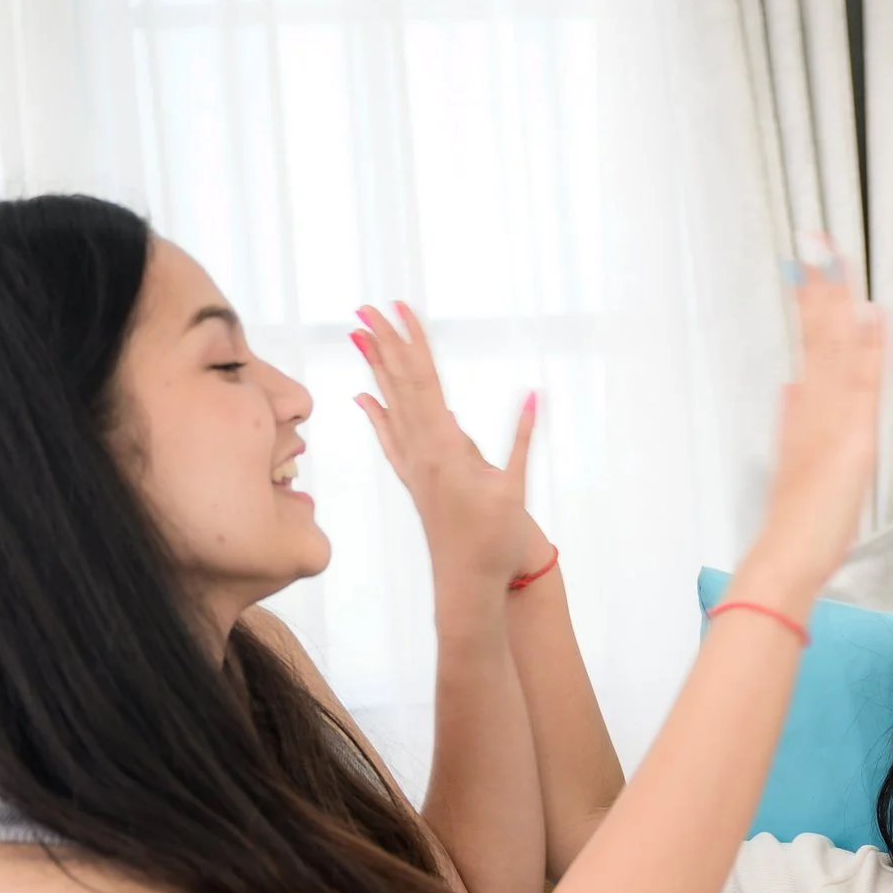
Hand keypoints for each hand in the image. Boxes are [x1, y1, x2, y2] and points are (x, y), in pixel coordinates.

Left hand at [352, 302, 547, 596]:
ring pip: (390, 406)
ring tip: (358, 337)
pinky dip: (377, 415)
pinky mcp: (416, 481)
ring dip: (376, 370)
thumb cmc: (497, 543)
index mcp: (446, 449)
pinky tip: (364, 397)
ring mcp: (415, 467)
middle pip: (400, 386)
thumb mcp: (515, 489)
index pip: (425, 382)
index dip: (413, 343)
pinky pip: (390, 439)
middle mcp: (422, 452)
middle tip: (365, 307)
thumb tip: (534, 396)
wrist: (469, 586)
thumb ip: (520, 440)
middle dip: (385, 344)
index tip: (399, 309)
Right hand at [734, 244, 886, 602]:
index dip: (811, 306)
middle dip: (818, 287)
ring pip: (832, 349)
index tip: (810, 268)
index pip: (809, 348)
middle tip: (818, 241)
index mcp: (803, 415)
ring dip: (837, 301)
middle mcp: (814, 410)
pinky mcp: (849, 440)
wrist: (784, 559)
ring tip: (836, 257)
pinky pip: (860, 383)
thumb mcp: (791, 466)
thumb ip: (790, 423)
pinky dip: (867, 348)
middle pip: (816, 337)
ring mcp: (829, 421)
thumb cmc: (795, 528)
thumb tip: (790, 387)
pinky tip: (871, 315)